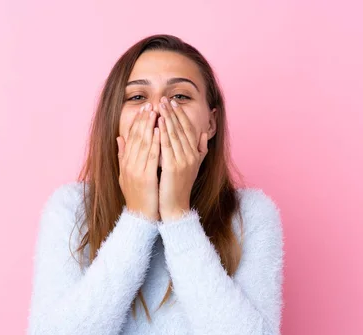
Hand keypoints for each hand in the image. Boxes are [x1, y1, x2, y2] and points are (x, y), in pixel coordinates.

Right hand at [116, 102, 160, 221]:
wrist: (139, 217)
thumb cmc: (137, 197)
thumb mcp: (126, 175)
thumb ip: (123, 156)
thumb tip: (119, 138)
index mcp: (125, 163)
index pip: (130, 138)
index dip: (137, 122)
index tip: (144, 109)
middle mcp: (128, 164)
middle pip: (136, 137)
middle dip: (144, 120)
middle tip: (151, 105)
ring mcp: (136, 170)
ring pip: (143, 143)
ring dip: (150, 126)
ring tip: (156, 112)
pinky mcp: (145, 177)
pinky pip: (152, 156)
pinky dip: (155, 142)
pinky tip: (160, 131)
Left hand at [157, 96, 208, 221]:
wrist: (175, 206)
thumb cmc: (180, 187)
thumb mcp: (194, 167)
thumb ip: (200, 150)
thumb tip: (204, 133)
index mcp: (195, 154)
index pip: (188, 130)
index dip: (181, 115)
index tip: (174, 103)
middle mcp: (191, 156)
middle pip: (182, 129)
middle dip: (173, 113)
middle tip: (165, 99)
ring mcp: (183, 161)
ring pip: (175, 135)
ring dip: (167, 118)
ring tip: (160, 106)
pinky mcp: (174, 168)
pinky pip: (168, 147)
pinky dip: (163, 133)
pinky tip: (159, 123)